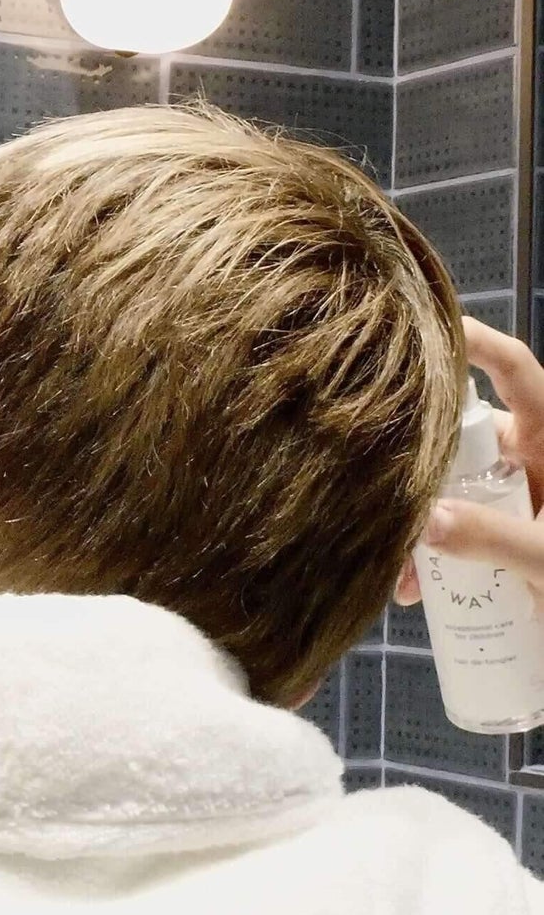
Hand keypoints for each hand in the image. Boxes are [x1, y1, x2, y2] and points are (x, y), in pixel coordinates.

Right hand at [394, 317, 543, 607]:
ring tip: (401, 573)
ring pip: (452, 488)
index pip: (514, 369)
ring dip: (421, 525)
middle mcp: (532, 457)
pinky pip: (458, 527)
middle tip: (385, 502)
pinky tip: (413, 591)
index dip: (474, 341)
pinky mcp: (506, 529)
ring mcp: (518, 493)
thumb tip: (422, 521)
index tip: (425, 323)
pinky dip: (433, 557)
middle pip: (463, 437)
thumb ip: (494, 538)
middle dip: (420, 472)